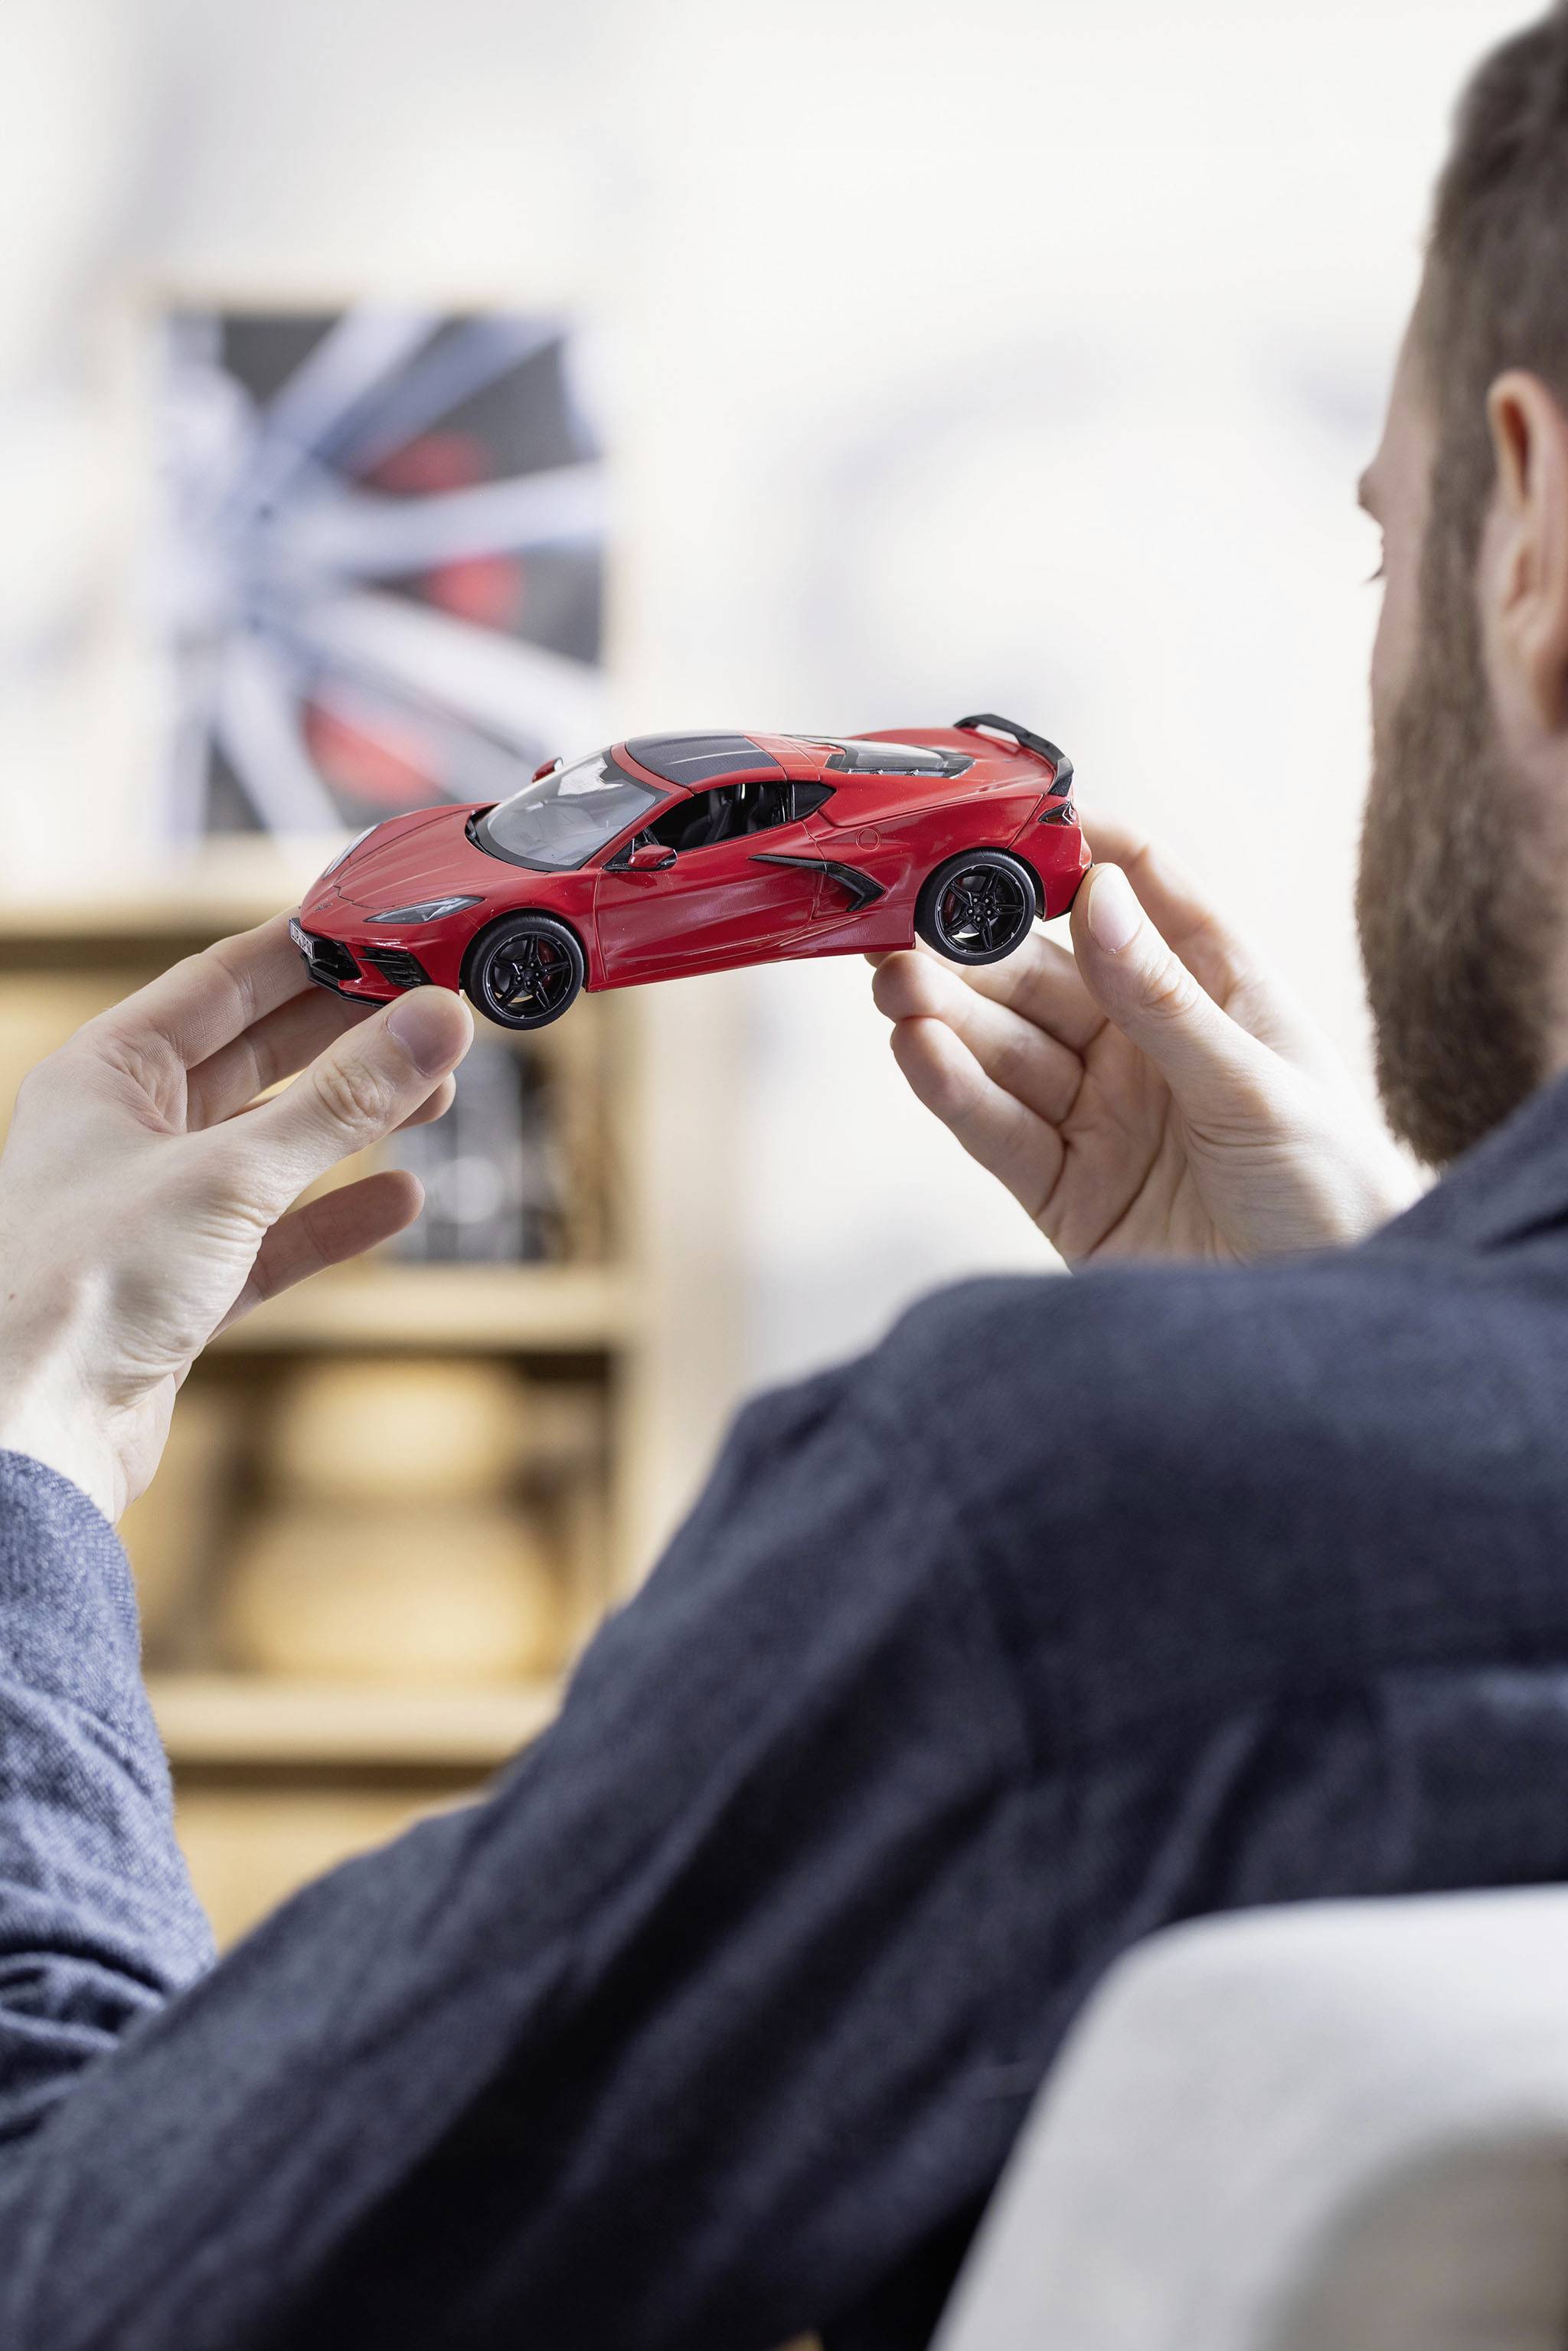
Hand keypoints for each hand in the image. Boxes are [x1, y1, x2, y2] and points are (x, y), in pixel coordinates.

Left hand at [0, 915, 472, 1519]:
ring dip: (352, 1123)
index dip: (307, 954)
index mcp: (105, 1074)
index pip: (220, 983)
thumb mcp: (231, 1173)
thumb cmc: (82, 1286)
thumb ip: (342, 1100)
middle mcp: (125, 1133)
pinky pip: (276, 1236)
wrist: (32, 1433)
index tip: (387, 932)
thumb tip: (436, 1021)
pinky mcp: (185, 1287)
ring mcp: (156, 1211)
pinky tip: (396, 1199)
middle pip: (255, 1059)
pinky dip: (335, 1217)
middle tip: (430, 1011)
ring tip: (434, 1095)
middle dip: (346, 1037)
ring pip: (273, 1145)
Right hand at [871, 818, 1416, 1266]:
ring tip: (896, 985)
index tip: (1005, 825)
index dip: (1071, 853)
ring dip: (948, 1015)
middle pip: (1043, 976)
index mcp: (1212, 991)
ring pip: (1005, 1049)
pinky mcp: (1062, 1190)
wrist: (1323, 1321)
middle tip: (910, 928)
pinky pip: (996, 1130)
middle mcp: (1143, 1045)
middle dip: (975, 951)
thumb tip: (1097, 893)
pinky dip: (953, 1091)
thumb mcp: (1253, 1083)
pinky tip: (917, 1051)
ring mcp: (1098, 1116)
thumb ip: (1163, 998)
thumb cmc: (1331, 1189)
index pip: (1134, 892)